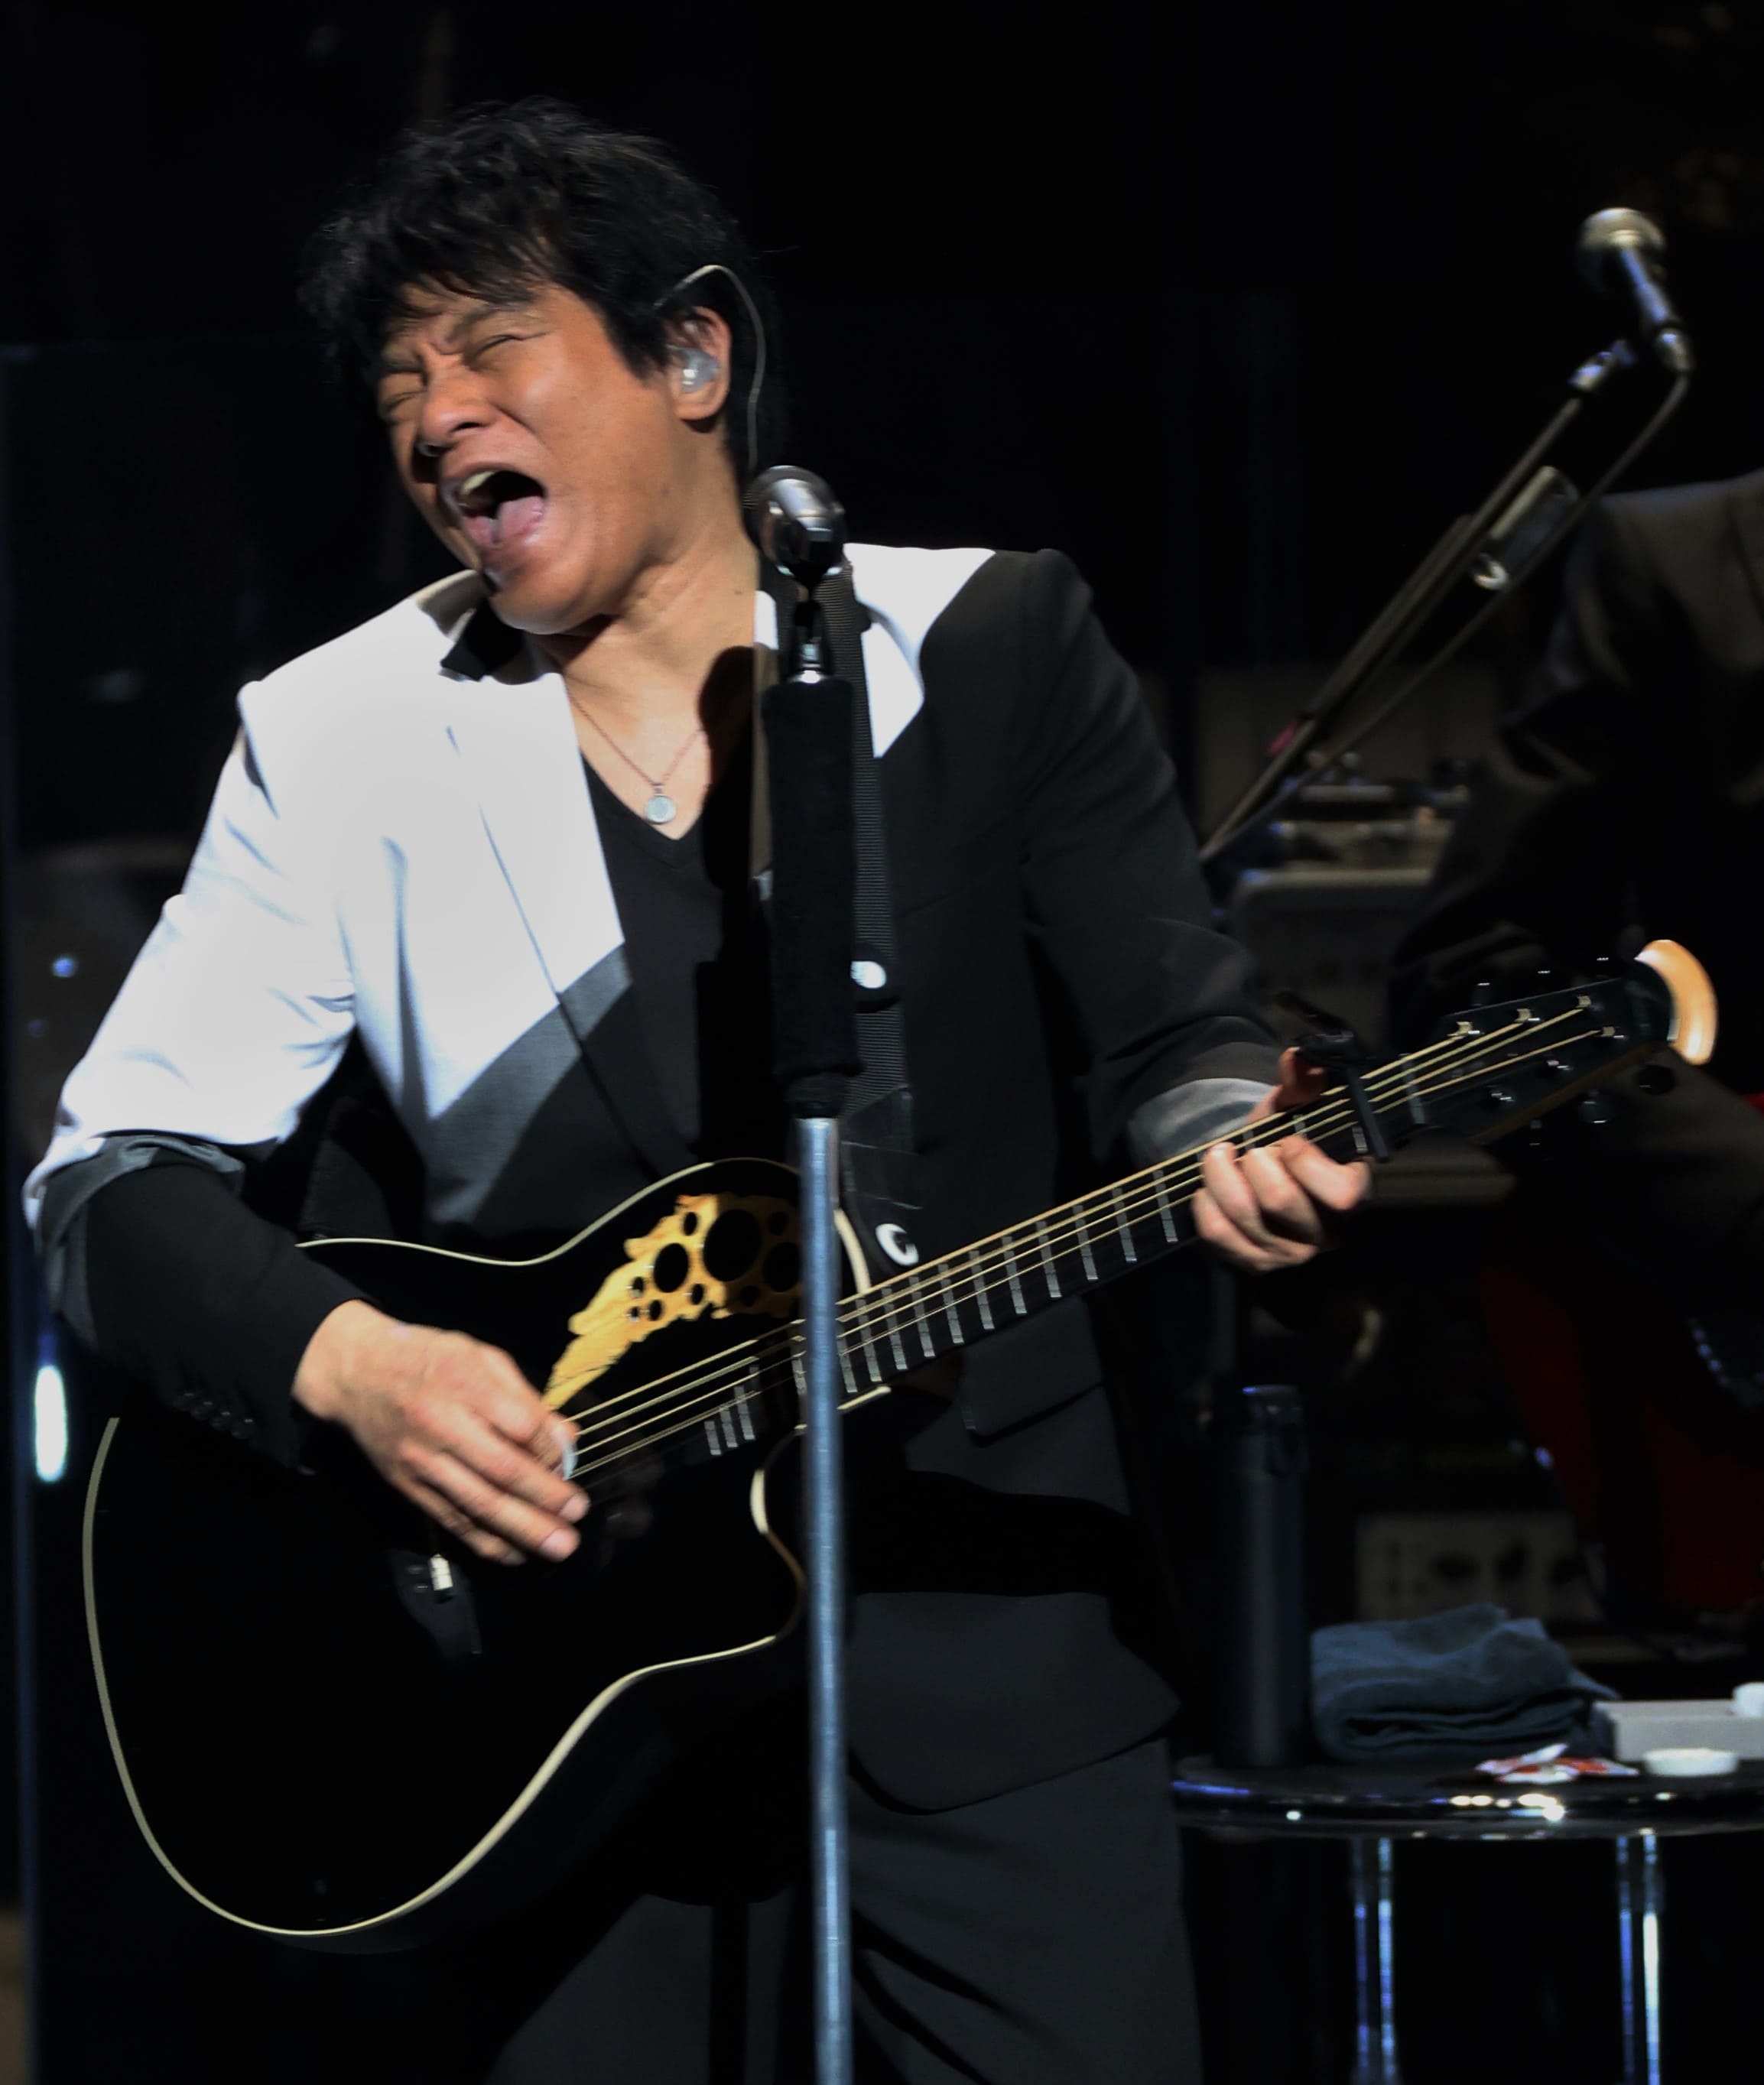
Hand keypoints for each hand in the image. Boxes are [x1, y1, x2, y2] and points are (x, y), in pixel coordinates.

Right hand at [293, 1299, 585, 1565]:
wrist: (356, 1373)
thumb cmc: (428, 1358)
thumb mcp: (480, 1357)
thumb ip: (525, 1397)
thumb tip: (567, 1438)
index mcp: (465, 1384)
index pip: (520, 1426)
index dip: (551, 1451)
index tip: (568, 1465)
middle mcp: (441, 1425)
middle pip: (502, 1471)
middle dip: (545, 1499)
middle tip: (578, 1515)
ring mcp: (422, 1461)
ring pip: (478, 1505)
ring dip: (523, 1531)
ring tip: (559, 1546)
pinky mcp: (409, 1487)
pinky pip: (452, 1521)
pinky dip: (486, 1542)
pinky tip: (516, 1553)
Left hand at [1193, 1048, 1370, 1274]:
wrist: (1269, 1175)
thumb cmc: (1294, 1139)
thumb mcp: (1301, 1108)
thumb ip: (1303, 1083)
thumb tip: (1295, 1060)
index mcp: (1353, 1193)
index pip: (1340, 1194)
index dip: (1304, 1160)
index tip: (1287, 1139)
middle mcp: (1326, 1233)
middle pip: (1279, 1201)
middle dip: (1252, 1161)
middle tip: (1245, 1146)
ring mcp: (1289, 1254)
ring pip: (1243, 1217)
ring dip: (1220, 1177)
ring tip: (1218, 1156)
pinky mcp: (1254, 1263)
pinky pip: (1219, 1237)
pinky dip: (1205, 1205)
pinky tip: (1207, 1187)